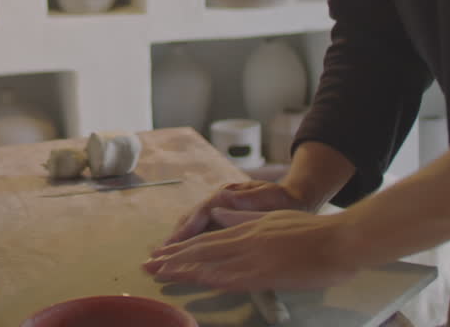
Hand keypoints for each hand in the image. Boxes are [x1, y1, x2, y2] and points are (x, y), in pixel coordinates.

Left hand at [143, 208, 358, 292]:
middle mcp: (246, 240)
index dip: (181, 248)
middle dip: (172, 259)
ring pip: (211, 262)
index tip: (160, 255)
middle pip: (201, 250)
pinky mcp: (267, 271)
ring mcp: (255, 255)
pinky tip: (196, 282)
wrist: (340, 239)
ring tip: (159, 275)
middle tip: (147, 267)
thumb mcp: (273, 218)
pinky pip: (233, 276)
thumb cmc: (313, 232)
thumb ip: (246, 219)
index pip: (207, 239)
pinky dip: (212, 278)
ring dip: (183, 269)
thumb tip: (221, 216)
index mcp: (248, 229)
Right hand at [162, 180, 310, 245]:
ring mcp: (218, 207)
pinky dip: (188, 239)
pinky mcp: (221, 216)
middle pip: (191, 218)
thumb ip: (249, 198)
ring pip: (192, 223)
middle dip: (174, 236)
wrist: (292, 197)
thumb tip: (226, 197)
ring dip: (177, 239)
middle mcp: (218, 199)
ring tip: (161, 255)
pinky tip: (179, 251)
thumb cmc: (282, 199)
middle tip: (157, 254)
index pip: (201, 212)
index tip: (174, 242)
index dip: (187, 228)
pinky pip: (201, 228)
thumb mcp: (271, 196)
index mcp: (228, 194)